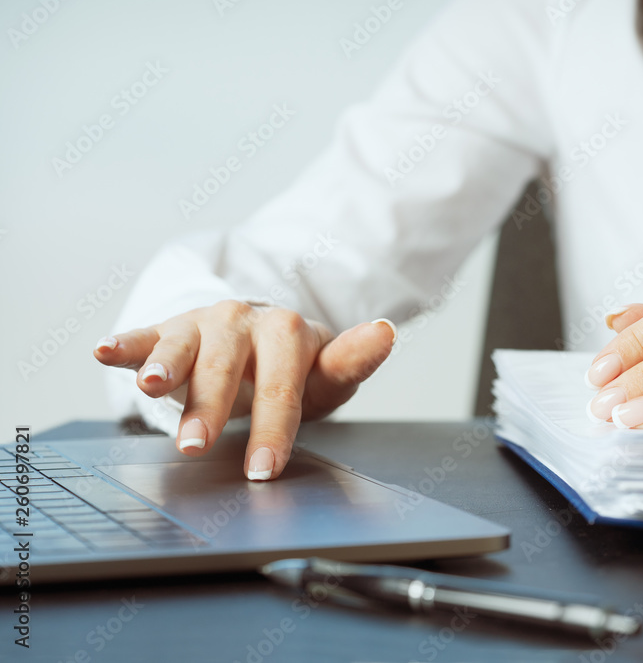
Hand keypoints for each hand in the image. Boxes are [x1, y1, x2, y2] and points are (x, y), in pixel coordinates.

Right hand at [93, 301, 395, 478]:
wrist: (262, 336)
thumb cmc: (296, 366)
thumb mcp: (327, 371)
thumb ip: (353, 360)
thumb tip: (386, 331)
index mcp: (289, 333)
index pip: (283, 385)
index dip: (274, 428)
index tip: (262, 470)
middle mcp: (246, 321)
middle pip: (228, 367)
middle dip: (210, 407)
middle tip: (196, 447)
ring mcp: (206, 323)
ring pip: (185, 346)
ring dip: (167, 368)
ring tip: (151, 388)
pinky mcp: (172, 327)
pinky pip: (148, 335)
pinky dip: (128, 344)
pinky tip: (106, 351)